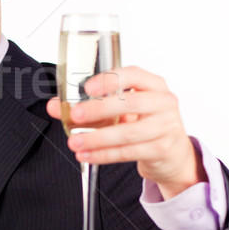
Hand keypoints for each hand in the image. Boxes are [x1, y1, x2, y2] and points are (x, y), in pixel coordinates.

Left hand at [46, 66, 206, 198]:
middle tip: (75, 115)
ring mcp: (166, 127)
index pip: (133, 74)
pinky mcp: (162, 149)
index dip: (110, 79)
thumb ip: (89, 106)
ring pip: (128, 132)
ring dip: (97, 138)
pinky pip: (128, 152)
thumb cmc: (144, 123)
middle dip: (99, 109)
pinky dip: (104, 154)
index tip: (88, 88)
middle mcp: (163, 102)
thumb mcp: (121, 110)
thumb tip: (55, 106)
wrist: (173, 154)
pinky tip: (87, 155)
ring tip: (74, 141)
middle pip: (130, 103)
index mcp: (153, 84)